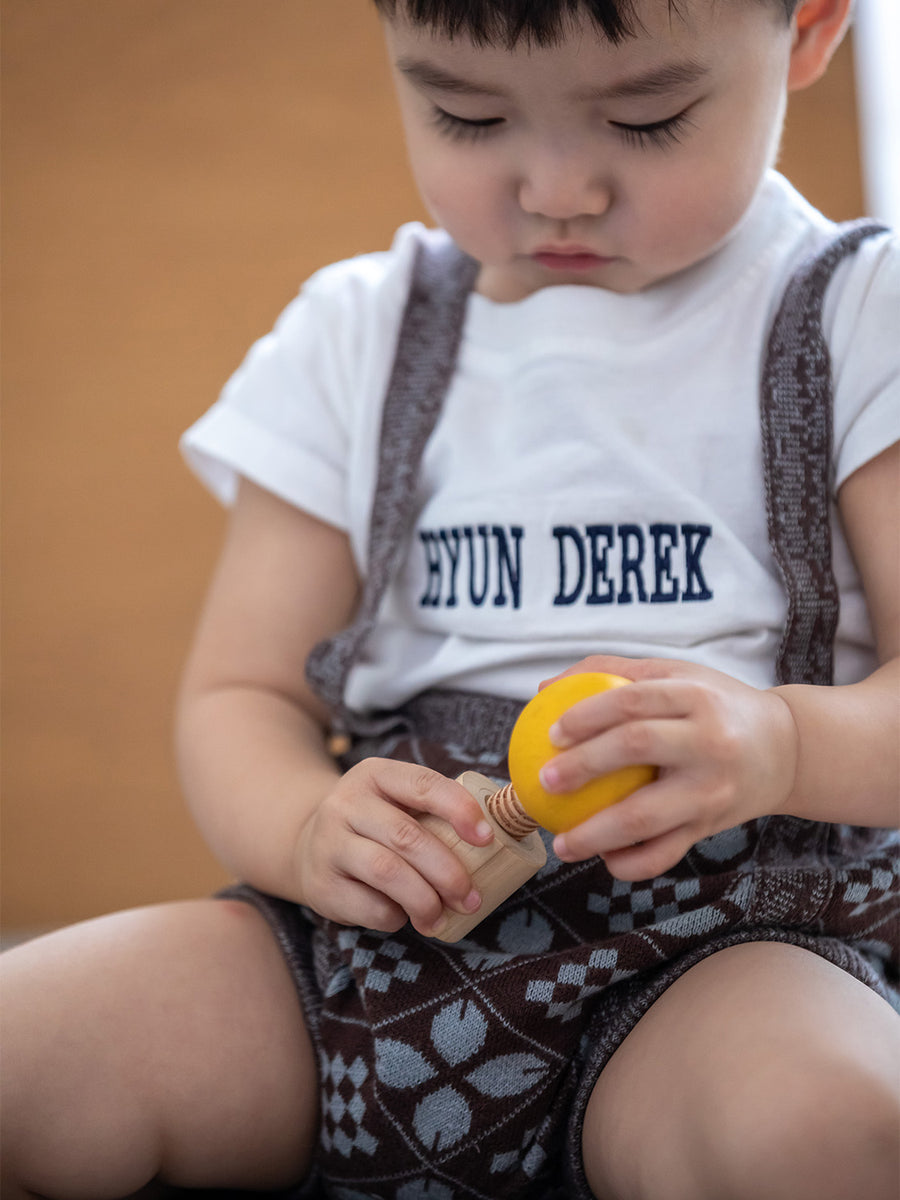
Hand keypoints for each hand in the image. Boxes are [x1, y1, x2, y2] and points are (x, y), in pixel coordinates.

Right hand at [293, 759, 493, 935]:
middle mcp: (347, 803)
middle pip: (406, 837)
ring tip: (442, 917)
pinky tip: (403, 916)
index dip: (458, 809)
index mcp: (375, 774)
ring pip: (387, 872)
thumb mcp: (396, 801)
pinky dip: (395, 916)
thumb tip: (504, 830)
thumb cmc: (376, 824)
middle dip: (447, 872)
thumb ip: (436, 808)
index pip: (423, 785)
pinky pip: (368, 906)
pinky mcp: (321, 884)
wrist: (306, 845)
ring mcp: (329, 843)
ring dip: (425, 900)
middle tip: (470, 898)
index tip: (487, 838)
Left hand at [543, 655, 798, 879]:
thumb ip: (613, 674)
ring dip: (596, 835)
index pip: (632, 700)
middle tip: (545, 781)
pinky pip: (666, 854)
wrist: (787, 750)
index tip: (552, 733)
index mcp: (695, 696)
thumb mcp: (676, 676)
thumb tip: (544, 687)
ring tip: (560, 843)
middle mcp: (709, 740)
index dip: (587, 714)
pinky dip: (631, 863)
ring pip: (647, 816)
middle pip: (637, 747)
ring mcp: (712, 789)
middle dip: (583, 766)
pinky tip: (602, 860)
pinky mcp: (713, 826)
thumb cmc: (713, 706)